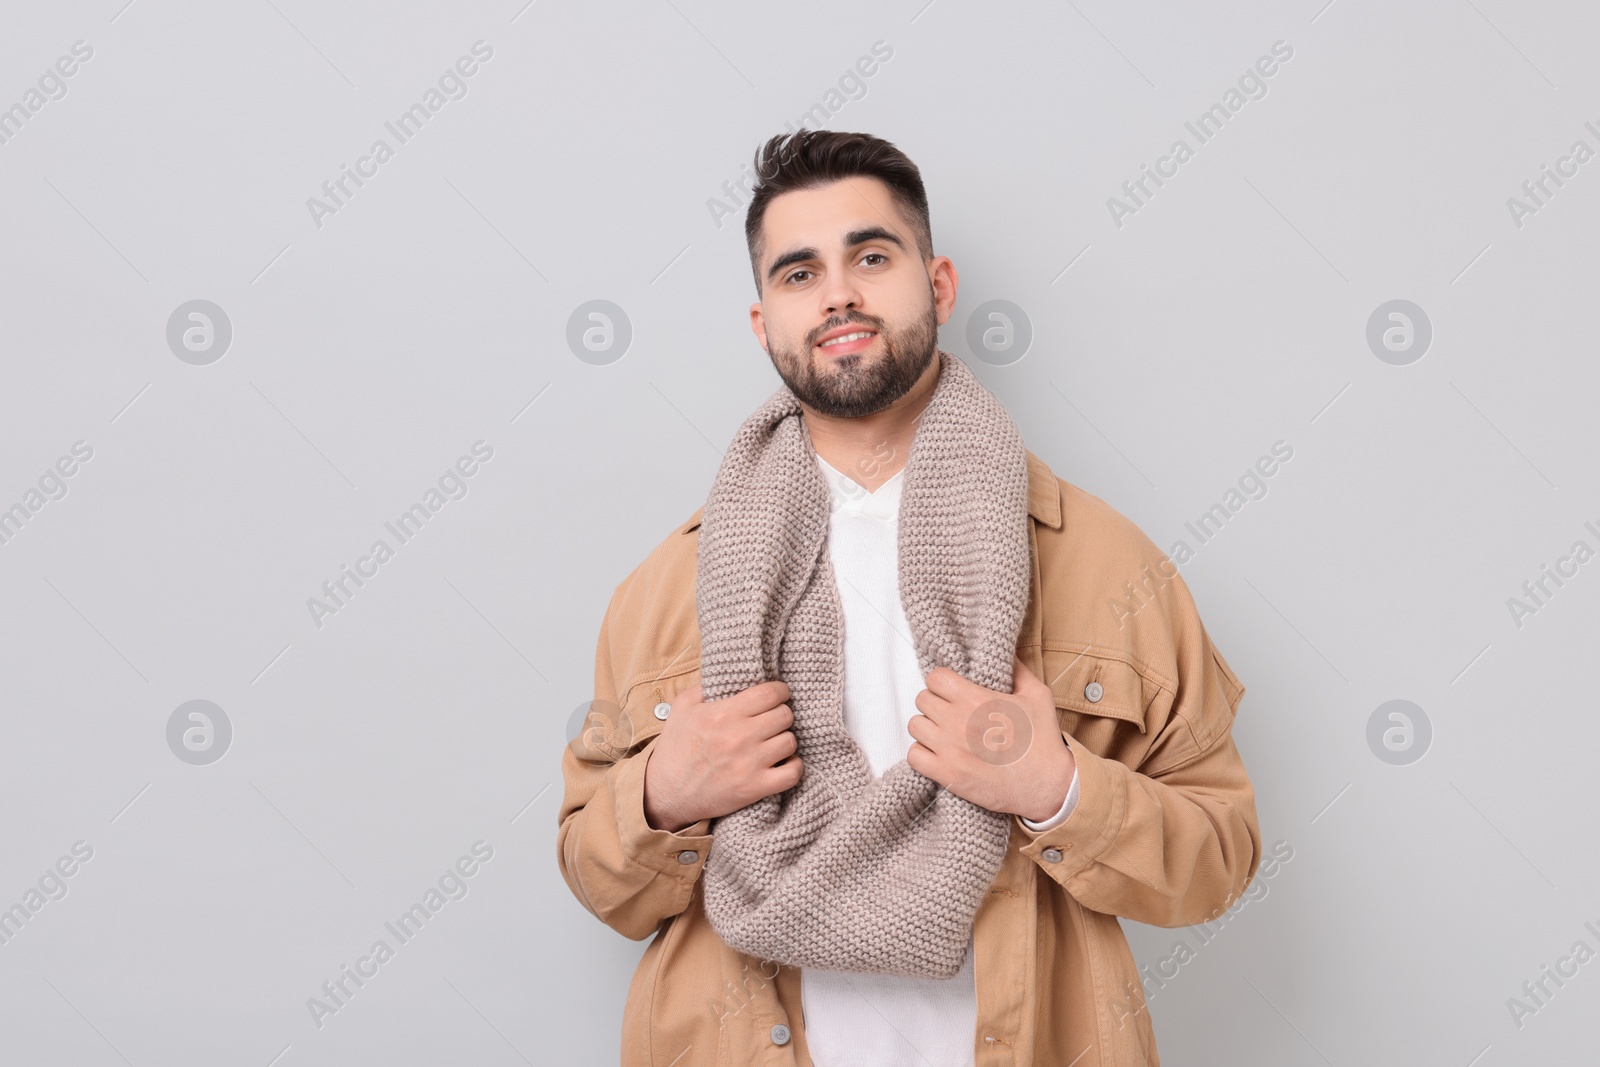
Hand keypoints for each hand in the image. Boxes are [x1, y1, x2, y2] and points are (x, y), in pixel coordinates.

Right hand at [643, 679, 802, 832]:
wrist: (666, 793)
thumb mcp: (683, 708)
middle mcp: (738, 737)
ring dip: (785, 740)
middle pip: (785, 716)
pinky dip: (793, 766)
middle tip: (773, 719)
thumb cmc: (675, 748)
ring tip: (774, 741)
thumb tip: (732, 673)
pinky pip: (792, 773)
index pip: (770, 693)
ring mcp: (749, 764)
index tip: (778, 695)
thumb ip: (706, 686)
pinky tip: (783, 762)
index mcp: (722, 714)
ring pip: (790, 742)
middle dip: (782, 714)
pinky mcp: (754, 788)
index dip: (780, 691)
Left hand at [906, 655, 1075, 821]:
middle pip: (922, 700)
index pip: (935, 678)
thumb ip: (1017, 669)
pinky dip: (922, 754)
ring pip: (916, 726)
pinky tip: (938, 753)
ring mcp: (949, 749)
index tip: (952, 690)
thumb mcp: (1037, 695)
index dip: (942, 682)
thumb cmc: (1042, 739)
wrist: (1048, 785)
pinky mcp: (947, 775)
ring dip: (928, 727)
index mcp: (976, 699)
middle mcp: (957, 721)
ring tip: (944, 732)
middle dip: (935, 703)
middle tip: (950, 712)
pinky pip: (914, 756)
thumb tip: (1005, 651)